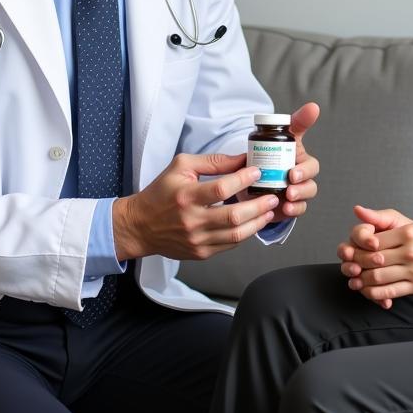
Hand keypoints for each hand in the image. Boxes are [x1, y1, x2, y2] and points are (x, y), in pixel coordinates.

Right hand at [113, 152, 279, 260]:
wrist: (140, 225)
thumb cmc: (161, 193)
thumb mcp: (181, 166)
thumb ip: (213, 162)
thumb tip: (242, 159)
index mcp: (186, 195)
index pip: (221, 188)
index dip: (243, 180)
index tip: (257, 171)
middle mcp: (192, 220)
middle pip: (233, 216)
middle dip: (258, 205)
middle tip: (273, 196)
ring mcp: (197, 240)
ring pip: (236, 235)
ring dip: (257, 222)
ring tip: (269, 211)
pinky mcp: (200, 252)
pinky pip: (229, 245)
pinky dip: (245, 234)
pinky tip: (254, 223)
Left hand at [269, 101, 320, 221]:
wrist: (253, 178)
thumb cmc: (270, 154)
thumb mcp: (277, 136)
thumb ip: (295, 122)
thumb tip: (314, 106)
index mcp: (300, 160)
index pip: (312, 165)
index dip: (305, 169)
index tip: (293, 171)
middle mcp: (302, 177)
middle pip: (311, 182)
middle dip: (302, 182)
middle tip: (289, 181)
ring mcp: (298, 192)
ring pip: (306, 195)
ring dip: (299, 196)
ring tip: (287, 197)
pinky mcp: (291, 205)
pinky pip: (298, 209)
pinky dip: (294, 210)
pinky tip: (285, 208)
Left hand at [336, 205, 412, 307]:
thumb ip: (388, 222)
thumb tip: (358, 211)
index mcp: (408, 232)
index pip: (373, 240)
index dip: (358, 247)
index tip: (351, 250)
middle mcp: (410, 250)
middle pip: (372, 259)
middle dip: (356, 264)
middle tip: (348, 266)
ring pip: (378, 277)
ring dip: (362, 280)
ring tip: (355, 280)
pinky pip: (391, 291)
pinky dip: (375, 293)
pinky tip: (369, 292)